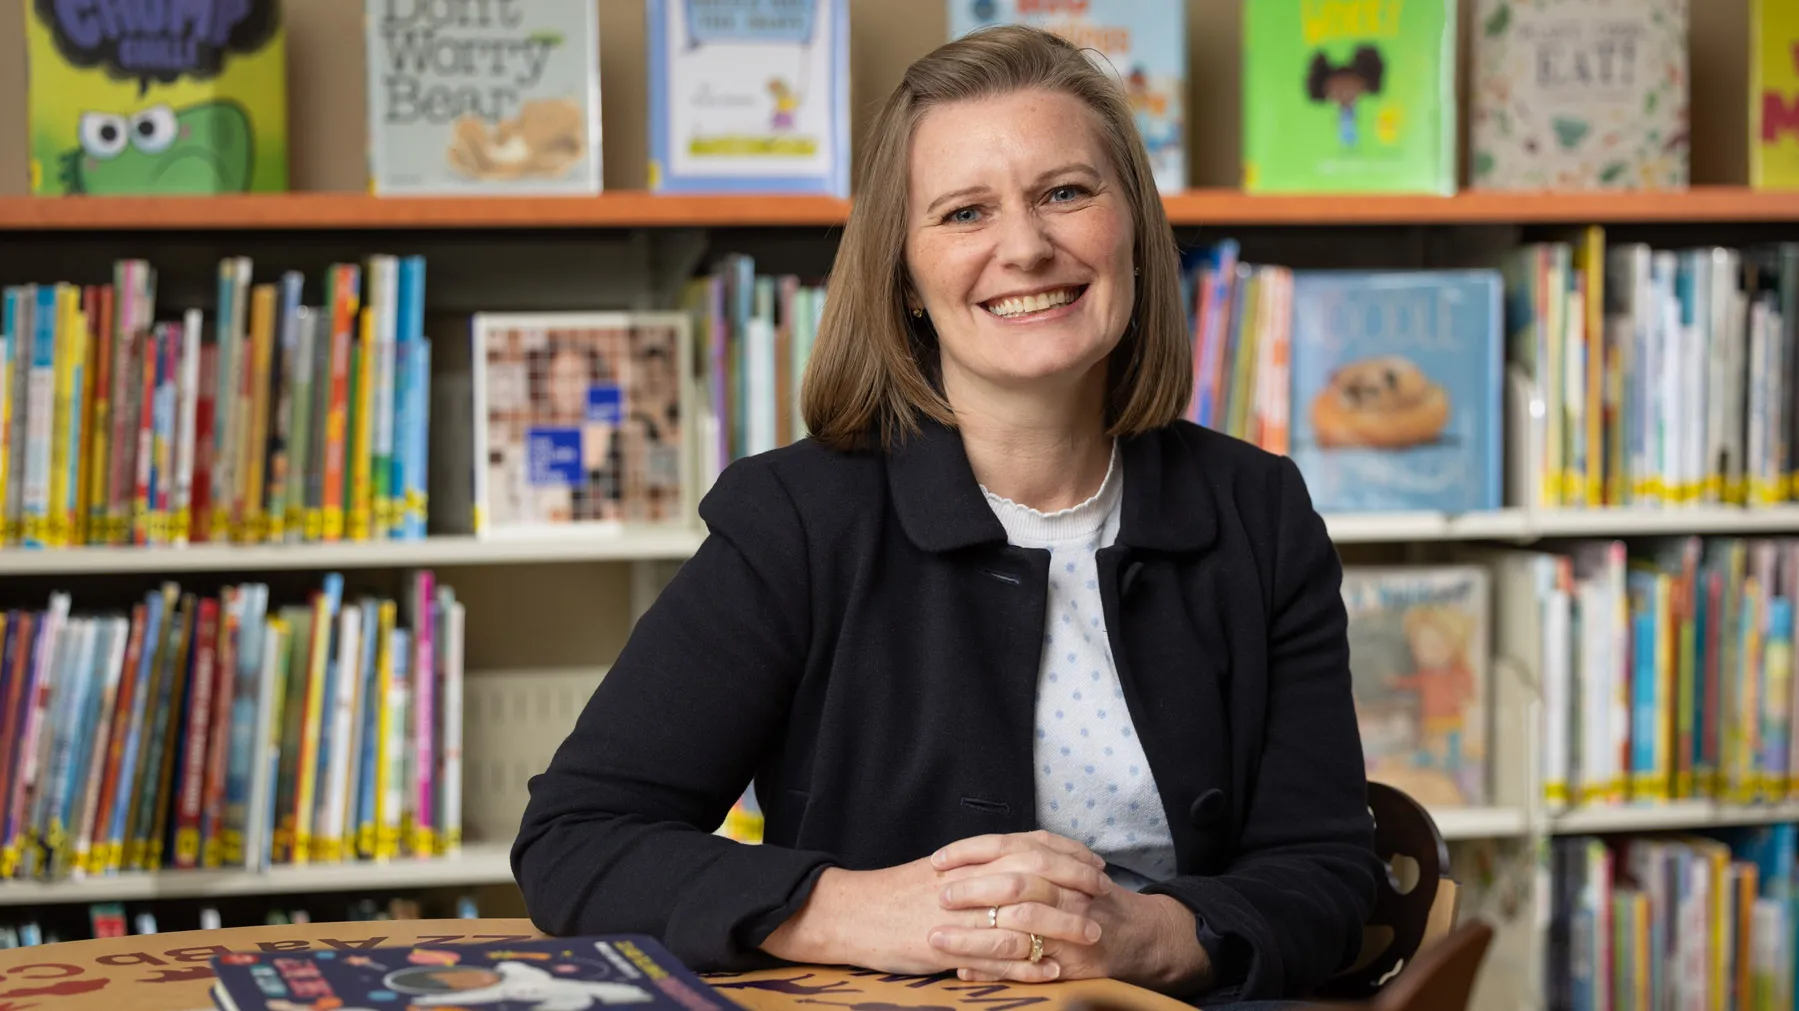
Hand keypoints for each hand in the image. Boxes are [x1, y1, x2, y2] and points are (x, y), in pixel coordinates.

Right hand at [759, 831, 1111, 981]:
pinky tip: (1052, 969)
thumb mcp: (940, 871)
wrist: (850, 912)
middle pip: (1034, 876)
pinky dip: (1028, 965)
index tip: (1093, 860)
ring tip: (1091, 935)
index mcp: (967, 859)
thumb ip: (977, 866)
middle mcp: (967, 881)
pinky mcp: (948, 947)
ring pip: (1022, 918)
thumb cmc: (894, 894)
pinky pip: (996, 958)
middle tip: (1103, 893)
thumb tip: (1016, 864)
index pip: (1027, 846)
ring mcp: (959, 916)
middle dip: (1074, 883)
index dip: (1065, 852)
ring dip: (1061, 927)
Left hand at [927, 832, 1212, 992]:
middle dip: (973, 889)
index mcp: (1057, 860)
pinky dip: (994, 969)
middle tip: (940, 896)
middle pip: (1016, 881)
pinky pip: (1029, 966)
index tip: (937, 860)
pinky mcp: (1073, 960)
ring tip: (939, 938)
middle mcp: (1067, 888)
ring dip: (974, 934)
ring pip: (1020, 926)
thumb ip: (1025, 858)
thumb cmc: (1088, 898)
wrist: (1139, 934)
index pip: (1009, 845)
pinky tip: (965, 970)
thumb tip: (967, 860)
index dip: (970, 851)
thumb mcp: (1062, 866)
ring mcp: (1071, 924)